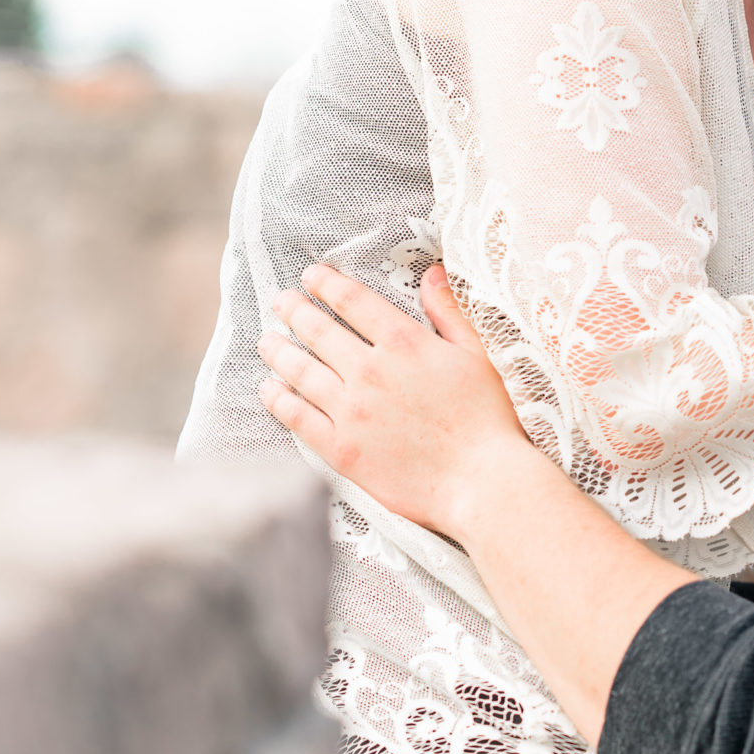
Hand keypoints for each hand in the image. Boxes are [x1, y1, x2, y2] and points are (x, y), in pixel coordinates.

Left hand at [256, 263, 529, 536]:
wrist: (481, 481)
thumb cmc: (487, 418)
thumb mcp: (477, 353)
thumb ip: (449, 311)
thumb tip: (431, 272)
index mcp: (403, 342)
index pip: (351, 300)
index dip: (326, 283)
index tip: (311, 276)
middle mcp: (369, 371)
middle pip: (317, 330)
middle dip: (294, 310)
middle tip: (281, 302)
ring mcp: (351, 411)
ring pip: (300, 371)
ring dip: (278, 351)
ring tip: (267, 342)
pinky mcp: (342, 448)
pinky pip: (298, 418)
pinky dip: (279, 400)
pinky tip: (270, 390)